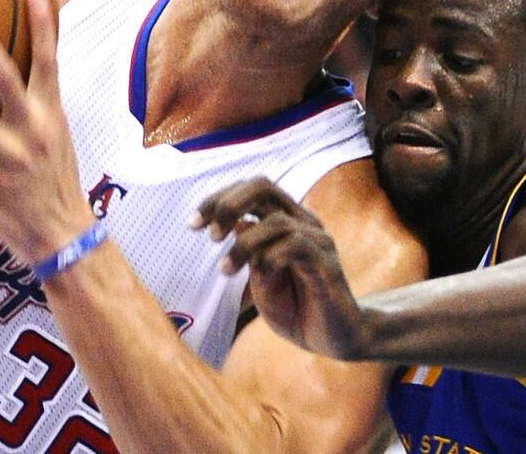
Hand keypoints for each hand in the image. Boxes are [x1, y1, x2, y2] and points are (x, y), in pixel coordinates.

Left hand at [0, 0, 94, 264]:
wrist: (63, 234)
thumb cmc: (51, 179)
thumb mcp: (52, 137)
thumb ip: (31, 106)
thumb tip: (4, 74)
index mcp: (52, 112)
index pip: (50, 61)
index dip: (44, 26)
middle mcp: (35, 129)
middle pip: (9, 80)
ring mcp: (13, 156)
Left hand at [192, 179, 368, 359]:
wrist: (333, 339)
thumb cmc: (296, 308)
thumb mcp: (261, 279)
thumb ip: (250, 252)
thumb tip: (234, 225)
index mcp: (286, 220)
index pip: (251, 189)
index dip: (219, 199)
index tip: (192, 224)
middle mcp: (303, 222)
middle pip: (263, 186)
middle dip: (228, 204)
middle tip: (209, 235)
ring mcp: (318, 240)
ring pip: (275, 221)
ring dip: (243, 245)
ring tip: (225, 270)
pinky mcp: (327, 264)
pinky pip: (296, 246)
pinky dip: (269, 258)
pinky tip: (258, 276)